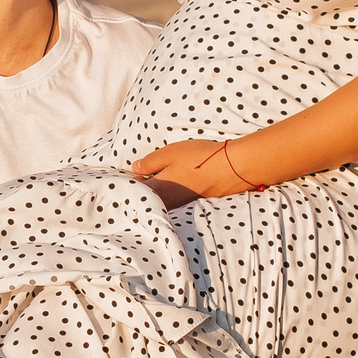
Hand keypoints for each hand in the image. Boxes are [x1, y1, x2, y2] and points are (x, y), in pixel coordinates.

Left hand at [129, 139, 263, 209]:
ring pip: (161, 199)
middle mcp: (168, 202)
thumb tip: (135, 168)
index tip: (123, 177)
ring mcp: (181, 203)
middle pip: (147, 198)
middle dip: (141, 189)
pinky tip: (175, 179)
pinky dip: (169, 191)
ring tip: (155, 177)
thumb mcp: (169, 154)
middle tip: (139, 176)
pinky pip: (174, 199)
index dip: (128, 184)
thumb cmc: (200, 159)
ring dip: (156, 190)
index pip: (135, 192)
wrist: (234, 168)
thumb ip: (150, 162)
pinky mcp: (193, 201)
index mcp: (158, 190)